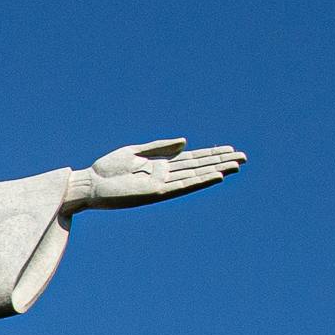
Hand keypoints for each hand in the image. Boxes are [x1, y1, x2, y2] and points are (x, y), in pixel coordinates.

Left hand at [66, 136, 245, 214]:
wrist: (90, 184)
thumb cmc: (108, 169)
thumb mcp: (135, 152)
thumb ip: (160, 147)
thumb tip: (186, 142)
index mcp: (161, 165)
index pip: (192, 159)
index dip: (211, 154)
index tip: (230, 149)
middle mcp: (165, 176)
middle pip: (199, 167)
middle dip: (220, 161)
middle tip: (244, 157)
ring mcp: (163, 185)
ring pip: (195, 176)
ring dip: (216, 171)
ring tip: (236, 165)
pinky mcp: (156, 192)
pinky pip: (182, 186)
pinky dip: (200, 181)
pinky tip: (215, 176)